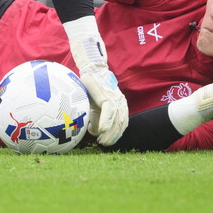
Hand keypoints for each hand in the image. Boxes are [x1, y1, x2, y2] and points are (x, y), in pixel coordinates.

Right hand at [62, 16, 128, 145]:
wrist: (90, 67)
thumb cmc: (90, 86)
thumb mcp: (93, 103)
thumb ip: (94, 116)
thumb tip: (93, 130)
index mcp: (119, 104)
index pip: (122, 123)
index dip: (116, 134)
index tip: (107, 143)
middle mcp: (120, 102)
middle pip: (122, 124)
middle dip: (114, 136)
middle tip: (104, 145)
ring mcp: (116, 99)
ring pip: (117, 120)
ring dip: (110, 133)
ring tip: (102, 141)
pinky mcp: (107, 96)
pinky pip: (109, 112)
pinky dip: (105, 123)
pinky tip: (100, 130)